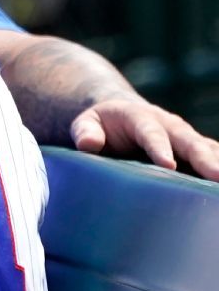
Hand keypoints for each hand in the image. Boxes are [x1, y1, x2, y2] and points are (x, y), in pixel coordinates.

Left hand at [70, 97, 218, 180]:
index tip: (168, 165)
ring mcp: (186, 138)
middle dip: (203, 158)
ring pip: (207, 150)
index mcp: (141, 117)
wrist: (123, 115)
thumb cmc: (102, 125)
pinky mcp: (196, 151)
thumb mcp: (87, 123)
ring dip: (218, 164)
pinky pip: (214, 158)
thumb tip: (88, 145)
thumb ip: (85, 131)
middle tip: (216, 175)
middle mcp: (170, 126)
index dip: (159, 147)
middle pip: (189, 141)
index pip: (151, 132)